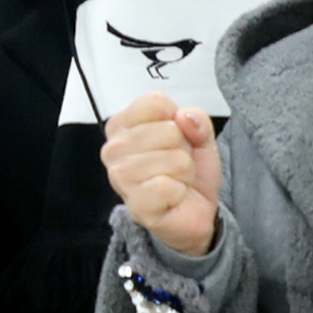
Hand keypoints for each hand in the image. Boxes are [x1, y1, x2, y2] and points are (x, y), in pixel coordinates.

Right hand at [101, 93, 220, 258]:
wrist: (194, 210)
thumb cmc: (186, 170)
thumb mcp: (199, 136)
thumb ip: (197, 119)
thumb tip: (185, 117)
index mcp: (122, 125)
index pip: (154, 102)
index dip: (176, 119)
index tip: (174, 137)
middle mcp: (113, 148)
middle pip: (168, 130)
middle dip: (183, 149)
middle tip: (175, 164)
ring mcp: (120, 177)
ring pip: (174, 159)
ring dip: (184, 172)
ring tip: (175, 180)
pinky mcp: (134, 204)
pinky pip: (168, 186)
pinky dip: (180, 192)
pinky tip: (172, 197)